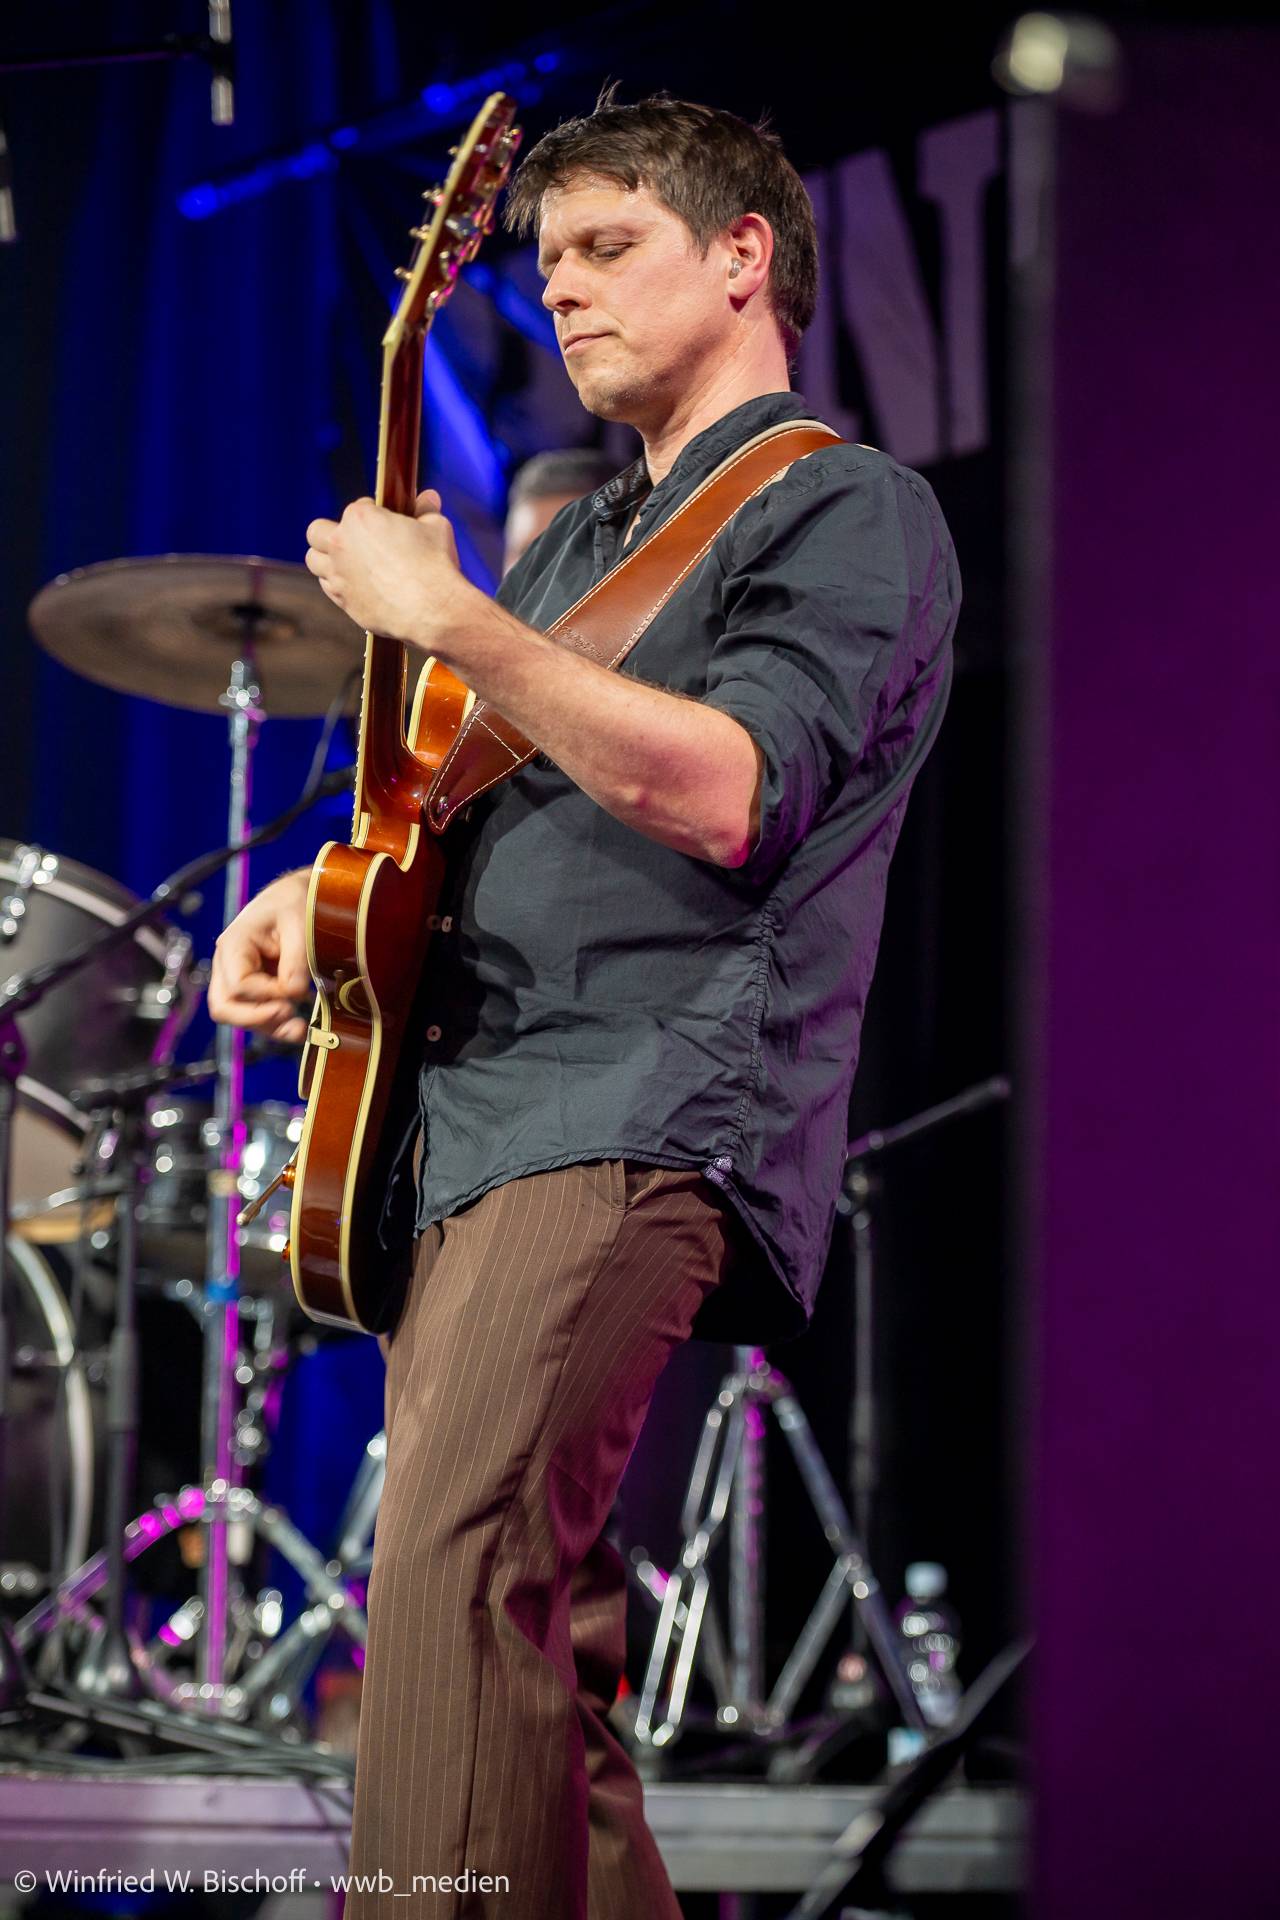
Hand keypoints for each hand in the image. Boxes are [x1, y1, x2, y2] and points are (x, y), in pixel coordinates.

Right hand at [207, 869, 312, 1043]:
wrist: (295, 898)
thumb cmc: (293, 905)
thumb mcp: (300, 927)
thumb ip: (296, 962)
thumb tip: (293, 995)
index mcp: (234, 945)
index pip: (238, 985)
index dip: (266, 996)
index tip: (292, 995)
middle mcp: (228, 965)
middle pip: (224, 1007)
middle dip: (256, 1019)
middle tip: (289, 1015)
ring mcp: (237, 979)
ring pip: (239, 1016)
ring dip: (268, 1027)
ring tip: (299, 1029)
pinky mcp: (253, 989)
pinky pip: (255, 1015)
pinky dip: (274, 1025)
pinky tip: (298, 1028)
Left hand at [304, 490, 463, 646]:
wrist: (432, 609)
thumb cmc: (433, 564)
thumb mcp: (436, 527)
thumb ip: (426, 510)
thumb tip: (428, 498)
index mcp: (359, 518)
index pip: (357, 506)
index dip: (372, 512)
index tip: (384, 522)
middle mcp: (341, 545)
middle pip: (316, 531)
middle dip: (331, 532)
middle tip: (353, 539)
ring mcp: (338, 575)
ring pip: (314, 560)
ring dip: (327, 559)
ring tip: (348, 562)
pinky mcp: (344, 601)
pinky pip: (328, 588)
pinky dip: (338, 584)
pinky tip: (357, 584)